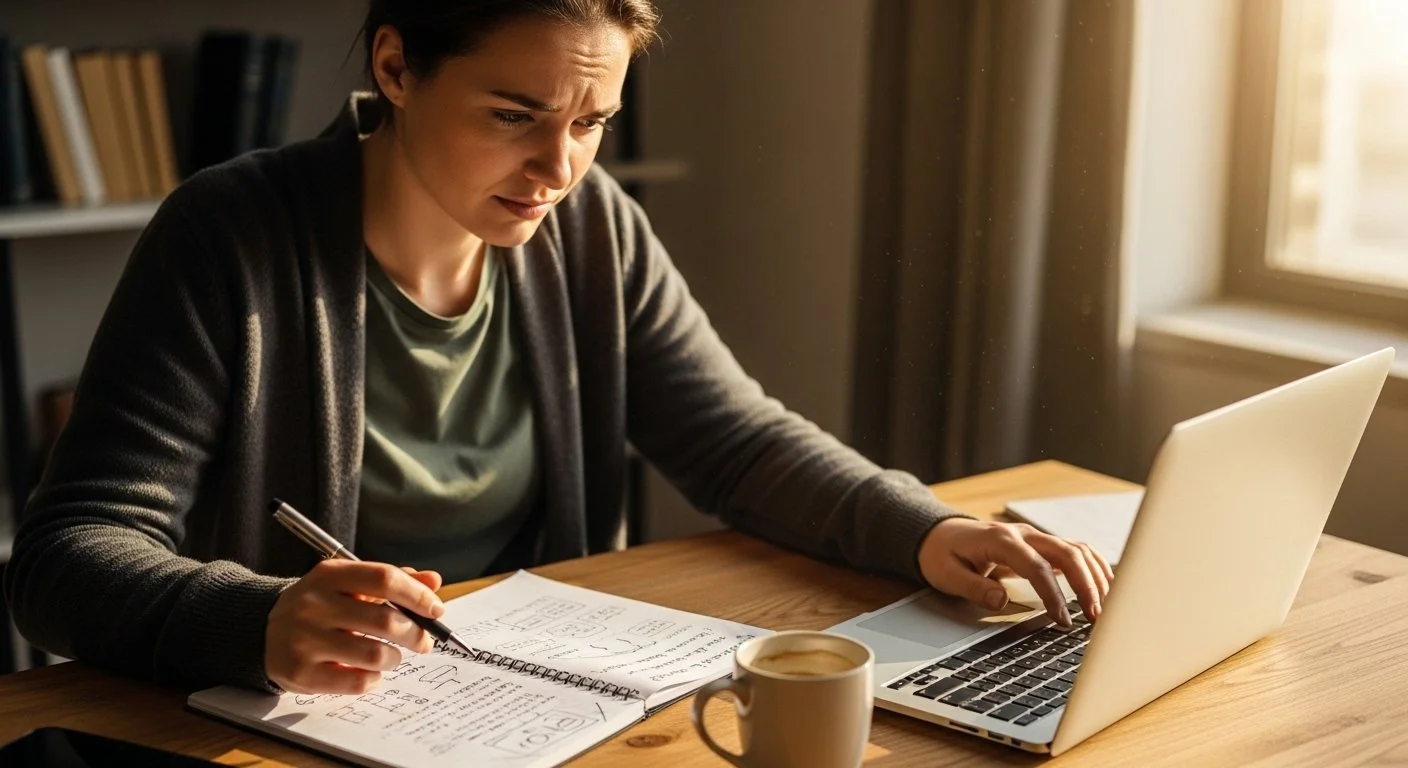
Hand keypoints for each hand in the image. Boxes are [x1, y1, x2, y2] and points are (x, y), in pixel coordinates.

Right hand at [266, 560, 444, 693]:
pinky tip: (369, 672)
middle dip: (415, 633)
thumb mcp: (349, 583)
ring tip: (392, 657)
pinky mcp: (300, 672)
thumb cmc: (320, 605)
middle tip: (422, 641)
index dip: (417, 595)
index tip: (436, 610)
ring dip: (394, 658)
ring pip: (374, 654)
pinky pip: (357, 681)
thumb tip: (433, 580)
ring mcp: (303, 639)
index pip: (384, 579)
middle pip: (384, 619)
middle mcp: (313, 604)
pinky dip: (373, 678)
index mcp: (329, 574)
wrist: (262, 631)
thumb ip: (392, 581)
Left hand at [917, 518, 1112, 627]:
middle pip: (1067, 552)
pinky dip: (1093, 566)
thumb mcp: (946, 575)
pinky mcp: (1040, 545)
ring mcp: (1034, 537)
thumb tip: (1001, 600)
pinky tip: (1105, 586)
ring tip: (1107, 607)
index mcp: (1000, 540)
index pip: (1036, 566)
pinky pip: (1075, 551)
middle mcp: (1023, 534)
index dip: (1054, 594)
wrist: (939, 534)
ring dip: (1095, 576)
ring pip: (1077, 549)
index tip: (1063, 620)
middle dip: (1086, 584)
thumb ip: (973, 587)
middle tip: (1096, 617)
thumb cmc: (942, 555)